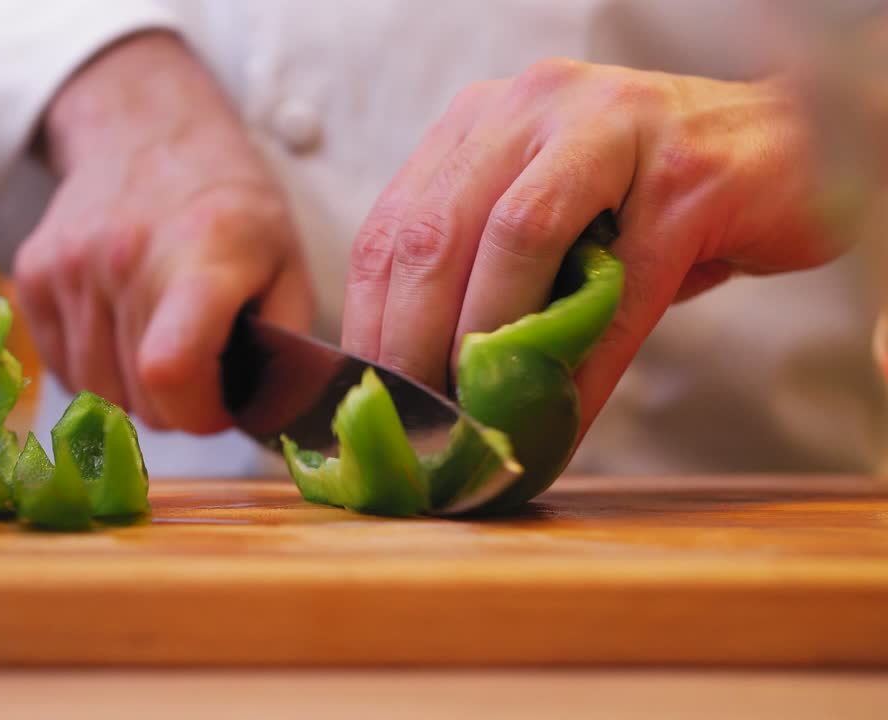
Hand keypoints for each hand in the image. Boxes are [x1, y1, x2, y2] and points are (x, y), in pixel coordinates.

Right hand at [14, 33, 311, 432]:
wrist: (151, 132)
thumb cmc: (232, 209)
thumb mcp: (289, 265)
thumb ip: (281, 346)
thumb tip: (265, 414)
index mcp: (201, 254)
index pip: (170, 369)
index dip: (198, 412)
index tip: (220, 403)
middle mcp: (125, 255)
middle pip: (138, 397)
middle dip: (177, 405)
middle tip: (200, 371)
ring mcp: (71, 263)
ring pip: (96, 392)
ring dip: (135, 393)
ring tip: (164, 348)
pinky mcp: (34, 272)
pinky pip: (63, 369)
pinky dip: (96, 371)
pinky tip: (125, 333)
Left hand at [342, 59, 841, 433]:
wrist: (782, 153)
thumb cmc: (647, 200)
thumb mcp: (546, 218)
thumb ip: (483, 271)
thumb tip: (426, 382)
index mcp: (483, 120)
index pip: (392, 223)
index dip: (369, 319)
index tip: (365, 393)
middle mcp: (533, 106)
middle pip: (435, 232)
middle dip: (411, 342)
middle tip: (411, 420)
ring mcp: (611, 128)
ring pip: (511, 239)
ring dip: (484, 345)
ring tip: (473, 416)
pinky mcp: (685, 178)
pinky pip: (615, 288)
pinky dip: (579, 366)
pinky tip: (560, 418)